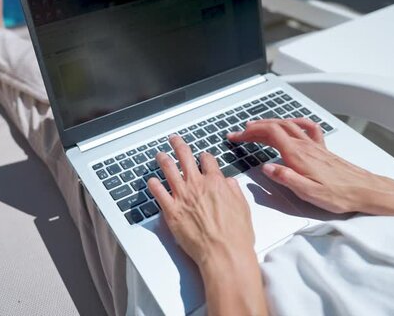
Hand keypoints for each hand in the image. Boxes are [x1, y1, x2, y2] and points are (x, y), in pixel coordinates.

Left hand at [147, 135, 266, 314]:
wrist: (223, 252)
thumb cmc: (235, 235)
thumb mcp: (243, 208)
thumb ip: (234, 192)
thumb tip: (229, 183)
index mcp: (216, 183)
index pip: (207, 160)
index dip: (204, 156)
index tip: (202, 156)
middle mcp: (197, 185)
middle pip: (185, 157)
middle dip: (178, 145)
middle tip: (174, 140)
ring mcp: (182, 196)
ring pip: (169, 170)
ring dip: (163, 159)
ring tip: (159, 155)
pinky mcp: (171, 210)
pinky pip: (158, 192)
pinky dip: (153, 185)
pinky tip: (151, 181)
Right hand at [227, 118, 392, 213]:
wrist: (364, 190)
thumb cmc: (339, 194)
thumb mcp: (309, 193)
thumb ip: (286, 178)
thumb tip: (266, 168)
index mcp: (297, 155)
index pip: (269, 134)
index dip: (250, 133)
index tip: (236, 137)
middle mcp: (304, 146)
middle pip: (275, 127)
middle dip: (254, 128)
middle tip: (239, 134)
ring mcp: (313, 145)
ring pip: (288, 125)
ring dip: (269, 123)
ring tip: (256, 127)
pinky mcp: (321, 149)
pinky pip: (307, 128)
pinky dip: (295, 122)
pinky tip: (290, 123)